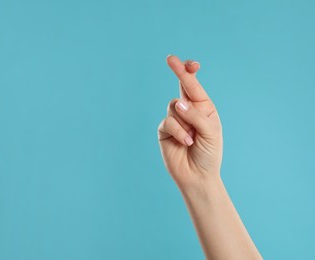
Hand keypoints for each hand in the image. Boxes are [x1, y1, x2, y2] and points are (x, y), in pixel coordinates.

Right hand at [157, 55, 222, 191]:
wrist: (198, 176)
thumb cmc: (209, 153)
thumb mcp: (210, 131)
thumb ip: (195, 115)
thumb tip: (177, 103)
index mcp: (203, 107)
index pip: (194, 85)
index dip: (189, 72)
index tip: (188, 63)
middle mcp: (188, 110)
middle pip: (181, 87)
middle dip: (178, 71)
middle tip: (170, 58)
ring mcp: (175, 120)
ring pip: (174, 106)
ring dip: (185, 122)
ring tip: (193, 138)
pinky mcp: (164, 130)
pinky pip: (168, 122)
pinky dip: (178, 131)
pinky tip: (186, 143)